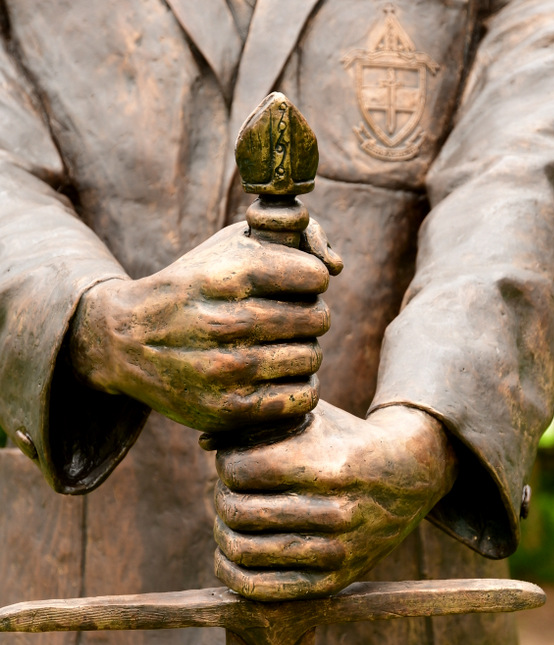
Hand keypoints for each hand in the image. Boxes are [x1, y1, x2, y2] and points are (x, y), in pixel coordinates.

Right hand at [70, 221, 340, 431]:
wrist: (126, 341)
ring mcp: (227, 371)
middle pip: (316, 318)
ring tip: (278, 346)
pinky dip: (298, 386)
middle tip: (285, 319)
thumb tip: (335, 262)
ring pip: (311, 359)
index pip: (313, 276)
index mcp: (228, 275)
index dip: (309, 279)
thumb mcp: (229, 245)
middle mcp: (227, 322)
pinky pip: (301, 398)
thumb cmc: (194, 286)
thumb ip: (290, 234)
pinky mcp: (229, 410)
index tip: (293, 284)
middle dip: (307, 315)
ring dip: (302, 351)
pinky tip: (278, 375)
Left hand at [214, 401, 457, 598]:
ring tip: (228, 522)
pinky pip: (265, 590)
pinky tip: (229, 558)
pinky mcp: (335, 580)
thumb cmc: (346, 438)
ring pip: (245, 552)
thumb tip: (203, 443)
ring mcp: (336, 550)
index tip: (231, 463)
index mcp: (323, 465)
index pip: (239, 470)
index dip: (225, 464)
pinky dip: (234, 576)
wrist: (410, 475)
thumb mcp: (310, 416)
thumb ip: (257, 424)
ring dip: (223, 536)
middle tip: (226, 493)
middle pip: (238, 511)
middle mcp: (333, 510)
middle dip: (221, 499)